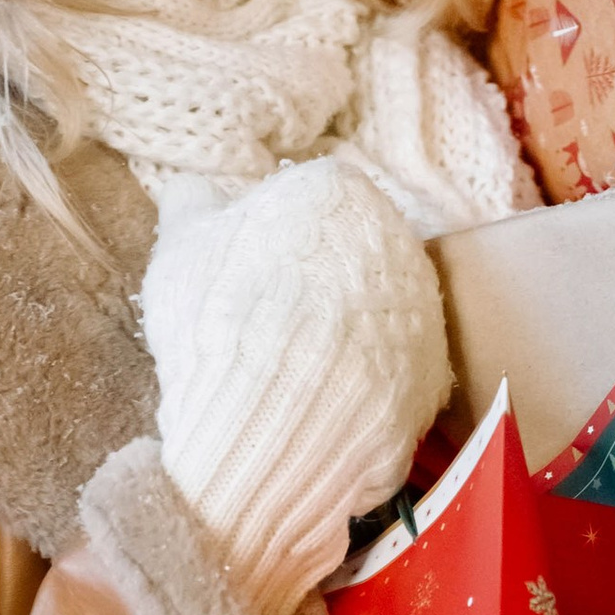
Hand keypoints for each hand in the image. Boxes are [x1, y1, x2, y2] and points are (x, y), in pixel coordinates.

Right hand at [140, 153, 453, 614]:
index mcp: (342, 193)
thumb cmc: (216, 321)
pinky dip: (361, 391)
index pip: (308, 205)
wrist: (264, 426)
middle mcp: (401, 242)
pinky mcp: (435, 382)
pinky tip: (320, 410)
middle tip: (264, 331)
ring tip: (289, 378)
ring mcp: (427, 313)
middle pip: (351, 259)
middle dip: (315, 289)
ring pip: (377, 317)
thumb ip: (192, 205)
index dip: (268, 245)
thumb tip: (196, 188)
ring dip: (344, 340)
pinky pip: (393, 376)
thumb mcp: (179, 246)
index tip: (241, 281)